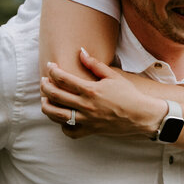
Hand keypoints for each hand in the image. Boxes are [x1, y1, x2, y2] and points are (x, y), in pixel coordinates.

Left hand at [40, 50, 164, 138]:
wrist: (140, 115)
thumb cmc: (128, 94)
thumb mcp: (113, 76)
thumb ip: (94, 64)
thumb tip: (81, 52)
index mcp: (91, 90)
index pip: (63, 79)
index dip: (53, 71)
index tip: (50, 66)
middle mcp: (85, 105)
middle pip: (55, 96)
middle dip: (45, 86)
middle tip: (43, 81)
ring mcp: (86, 120)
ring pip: (56, 115)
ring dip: (46, 106)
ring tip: (45, 100)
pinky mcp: (89, 130)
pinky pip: (69, 131)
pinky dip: (62, 125)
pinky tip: (62, 118)